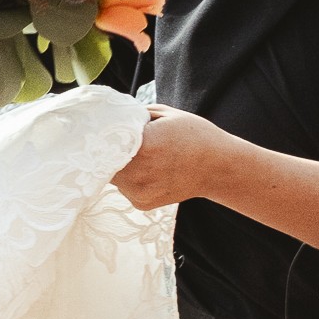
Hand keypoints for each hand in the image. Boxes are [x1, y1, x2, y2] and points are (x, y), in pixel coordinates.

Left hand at [110, 103, 233, 210]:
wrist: (218, 168)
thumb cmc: (195, 136)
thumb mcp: (167, 114)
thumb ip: (136, 114)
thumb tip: (112, 114)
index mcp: (145, 146)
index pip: (107, 142)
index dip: (102, 136)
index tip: (100, 130)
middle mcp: (139, 172)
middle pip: (104, 161)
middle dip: (107, 152)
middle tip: (113, 143)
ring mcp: (139, 191)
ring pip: (112, 176)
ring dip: (116, 166)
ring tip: (136, 156)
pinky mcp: (141, 204)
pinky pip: (123, 188)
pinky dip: (128, 179)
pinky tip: (146, 171)